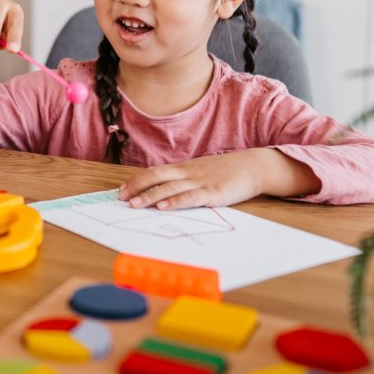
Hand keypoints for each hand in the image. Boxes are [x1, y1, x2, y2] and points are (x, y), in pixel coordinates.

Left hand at [118, 150, 282, 209]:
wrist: (252, 167)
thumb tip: (164, 193)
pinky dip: (175, 202)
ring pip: (169, 188)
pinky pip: (190, 197)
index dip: (137, 180)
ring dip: (150, 196)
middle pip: (156, 177)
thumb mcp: (200, 173)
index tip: (122, 189)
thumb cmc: (225, 172)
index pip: (154, 172)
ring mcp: (199, 182)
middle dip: (137, 187)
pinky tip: (164, 207)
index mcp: (183, 168)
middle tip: (121, 198)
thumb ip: (183, 181)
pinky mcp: (212, 193)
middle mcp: (188, 173)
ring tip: (135, 204)